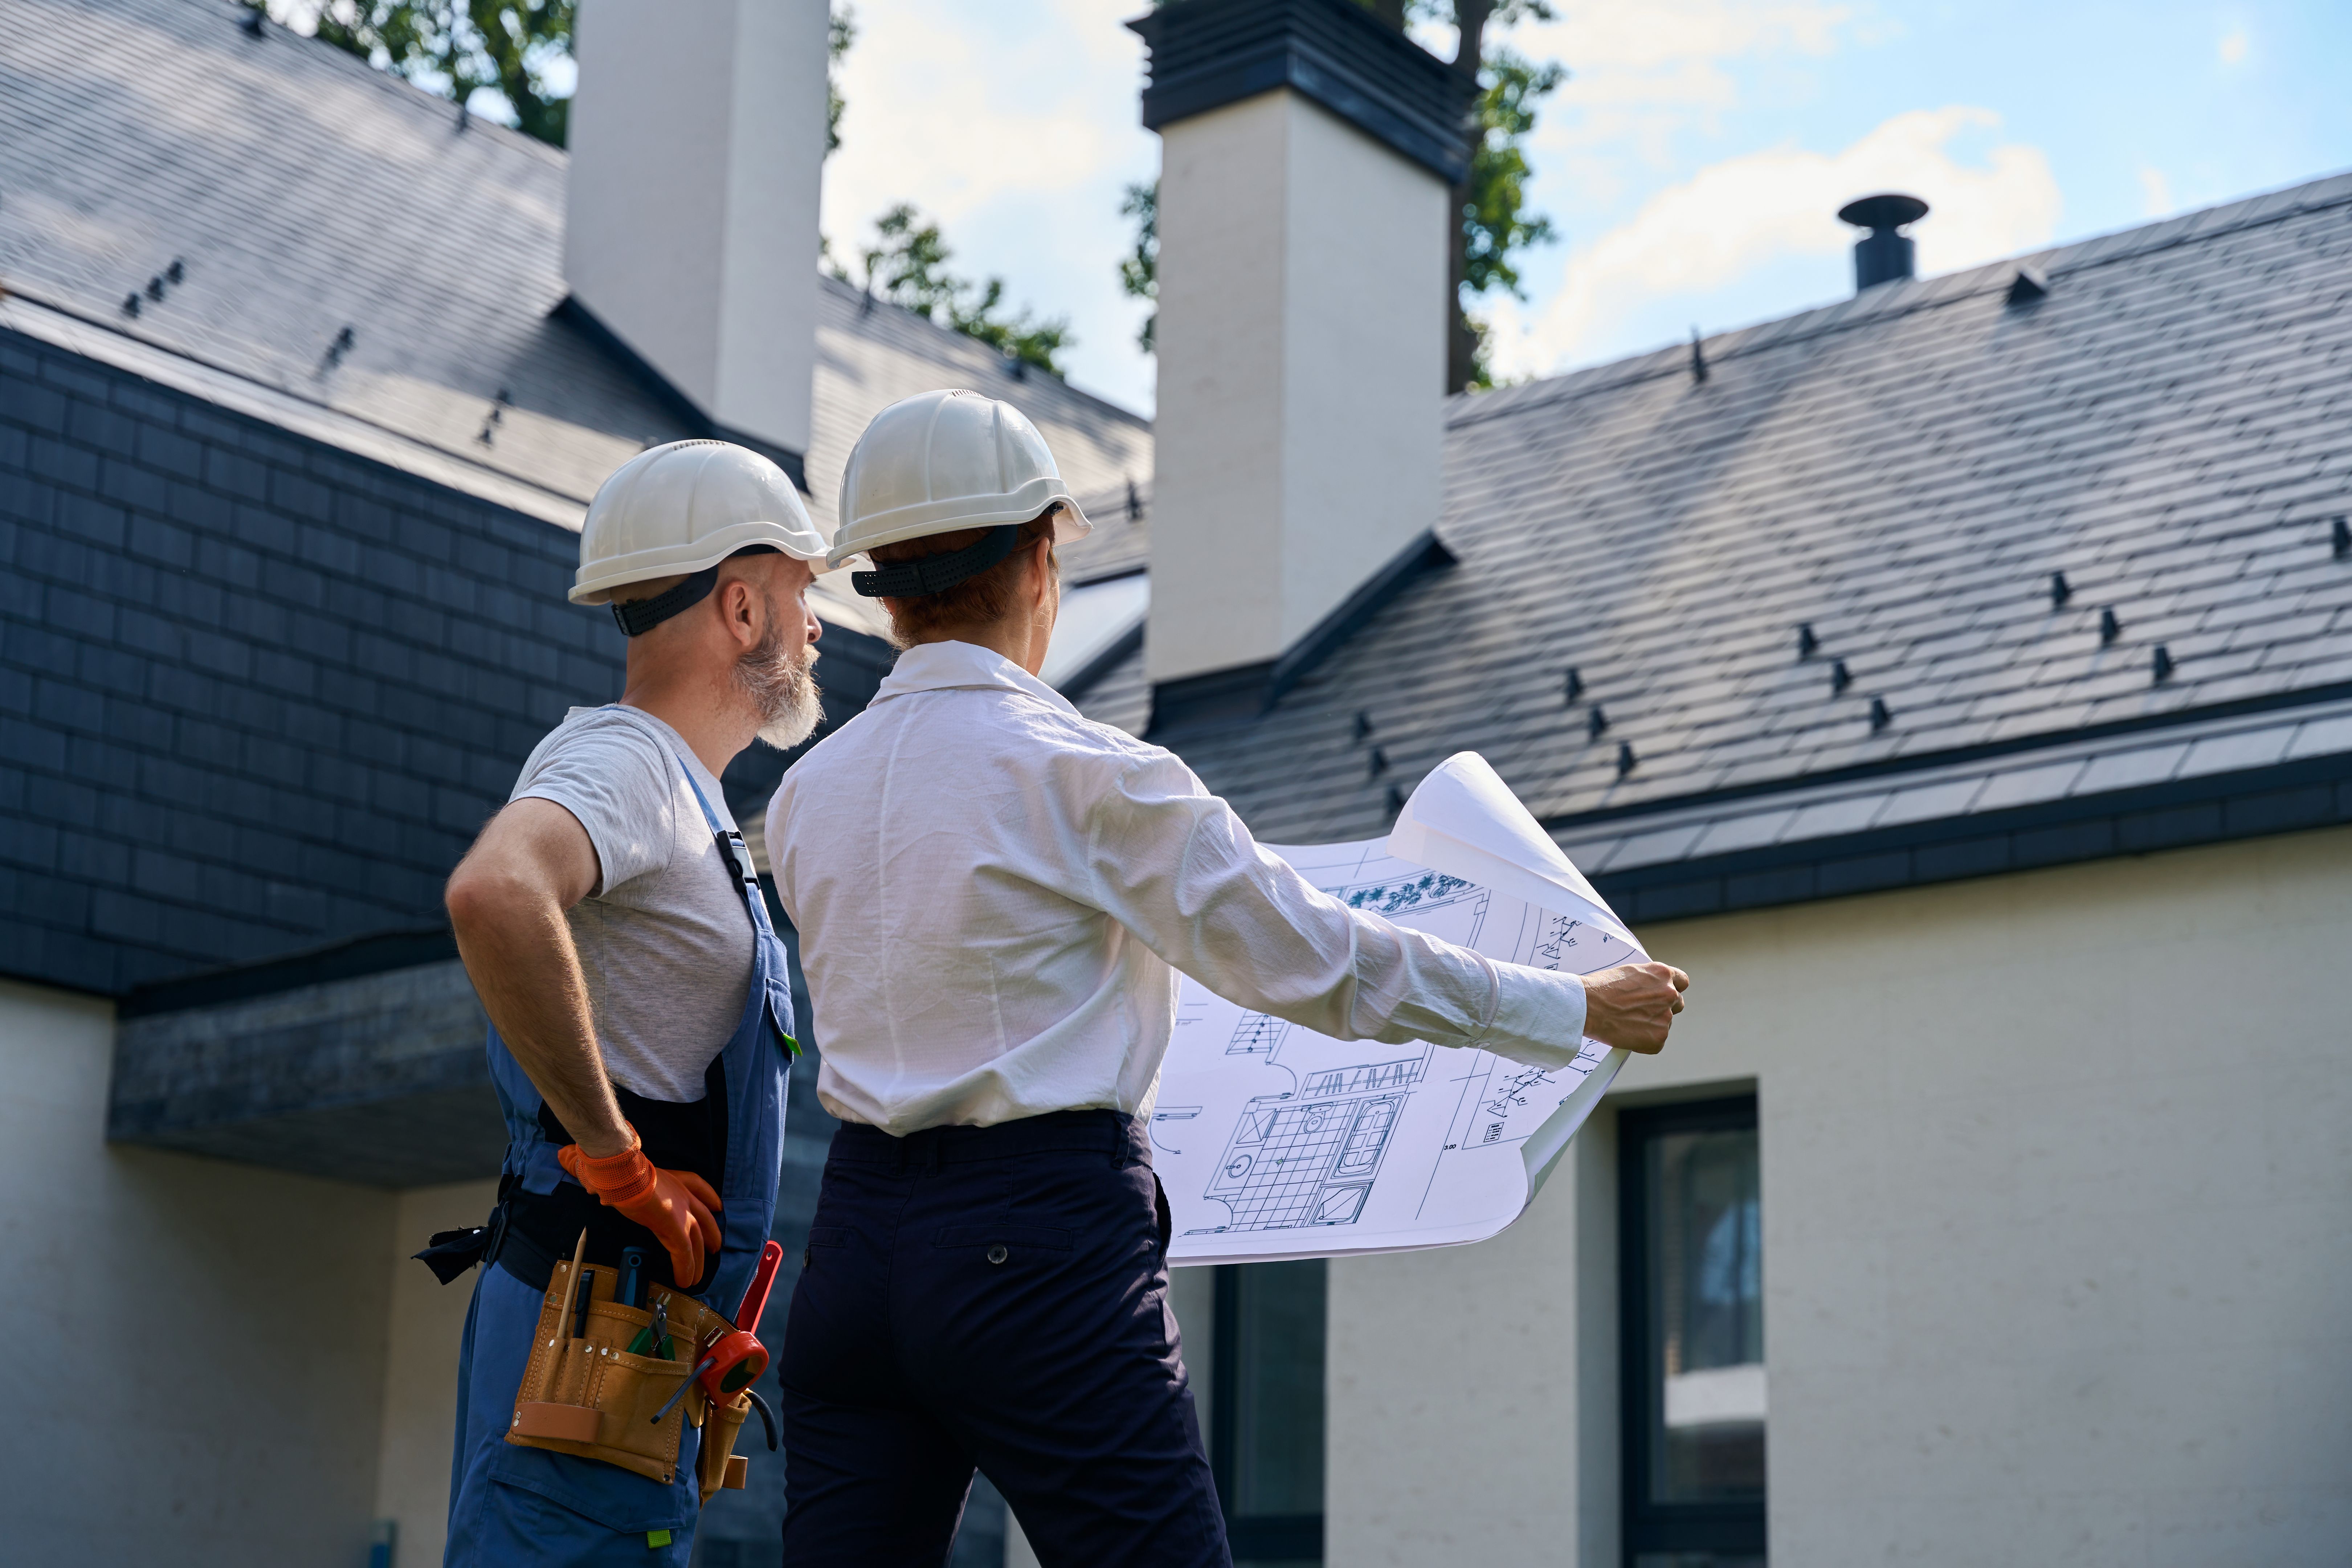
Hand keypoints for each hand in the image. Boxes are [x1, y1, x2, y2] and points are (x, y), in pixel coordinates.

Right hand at [558, 1128, 723, 1285]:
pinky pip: (685, 1254)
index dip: (709, 1196)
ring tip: (697, 1277)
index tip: (717, 1205)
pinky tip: (686, 1281)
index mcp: (672, 1179)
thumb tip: (580, 1169)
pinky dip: (686, 1269)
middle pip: (704, 1217)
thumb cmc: (618, 1171)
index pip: (697, 1185)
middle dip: (711, 1232)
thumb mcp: (622, 1173)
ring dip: (697, 1261)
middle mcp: (682, 1195)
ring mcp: (682, 1212)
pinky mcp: (676, 1228)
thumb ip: (615, 1177)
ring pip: (696, 1241)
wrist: (622, 1174)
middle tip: (715, 1246)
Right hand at [1581, 961, 1688, 1053]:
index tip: (1665, 995)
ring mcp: (1665, 1017)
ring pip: (1665, 1023)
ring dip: (1651, 1025)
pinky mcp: (1658, 1037)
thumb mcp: (1629, 973)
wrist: (1587, 1006)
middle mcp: (1668, 993)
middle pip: (1677, 1004)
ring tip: (1627, 1022)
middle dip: (1663, 1008)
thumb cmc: (1600, 989)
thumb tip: (1650, 991)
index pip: (1682, 982)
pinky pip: (1656, 1041)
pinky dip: (1644, 1041)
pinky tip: (1627, 1033)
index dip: (1673, 989)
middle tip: (1642, 1012)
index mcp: (1662, 974)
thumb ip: (1647, 981)